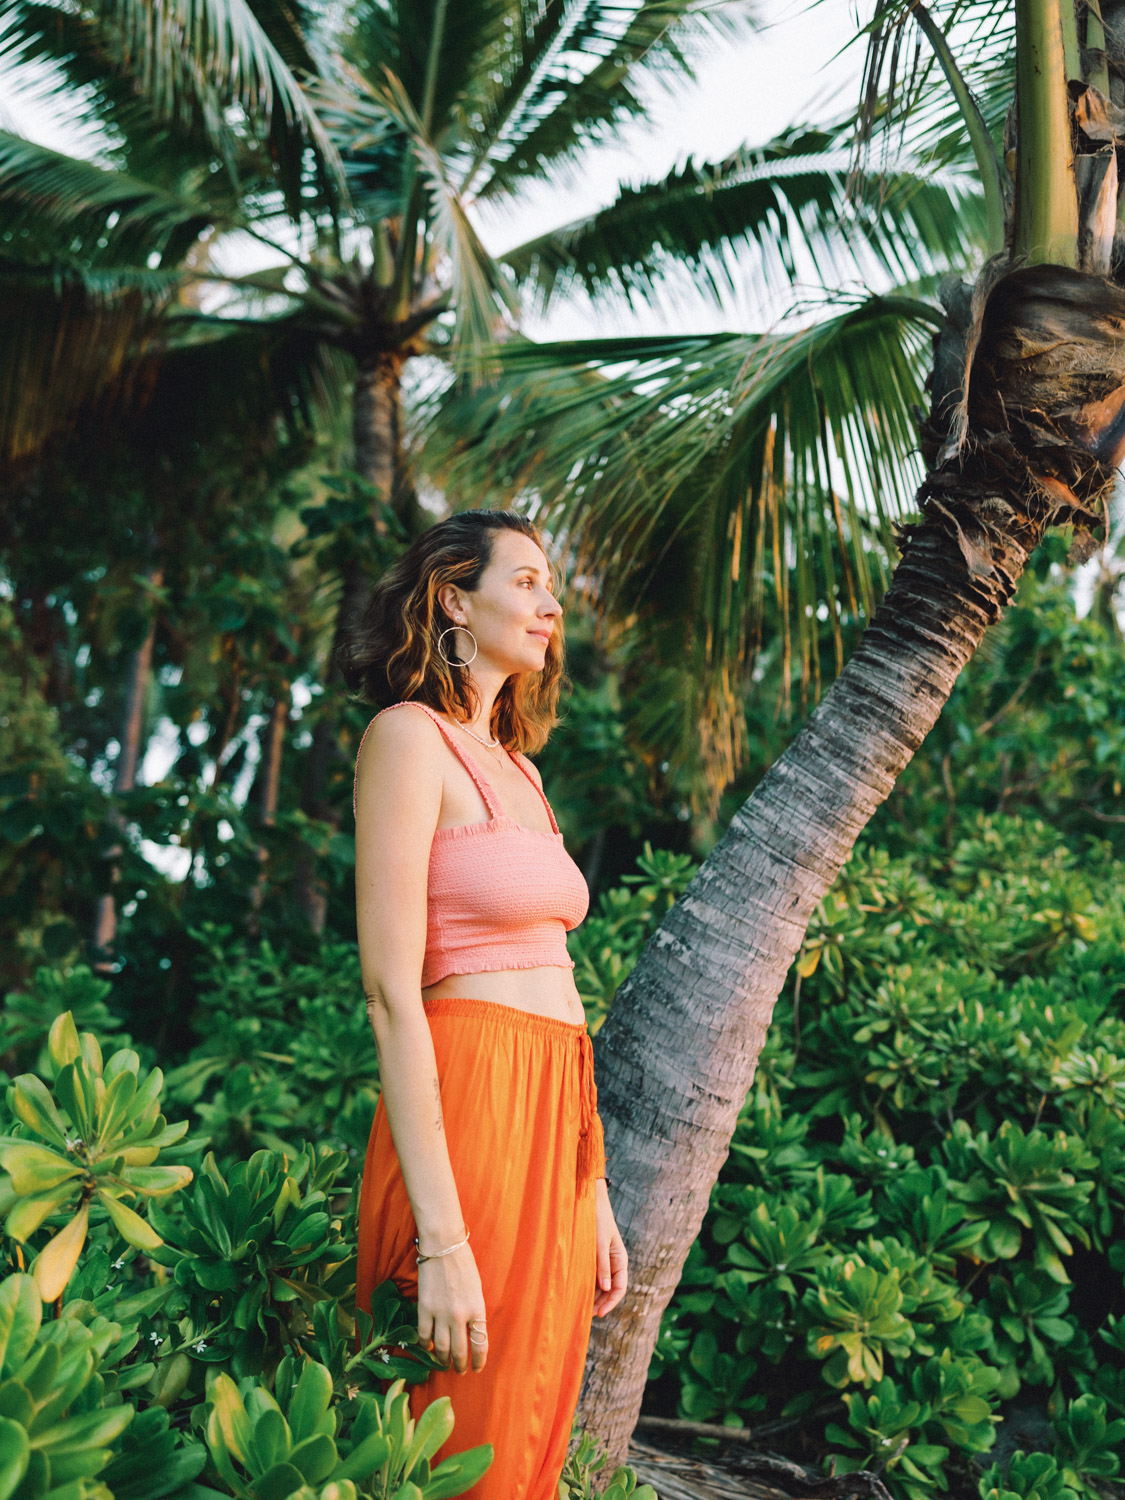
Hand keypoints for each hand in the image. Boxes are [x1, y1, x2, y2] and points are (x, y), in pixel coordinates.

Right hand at [416, 1242, 487, 1373]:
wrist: (443, 1246)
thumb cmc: (464, 1264)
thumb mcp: (477, 1289)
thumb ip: (474, 1312)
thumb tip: (471, 1334)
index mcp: (477, 1308)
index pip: (480, 1344)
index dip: (479, 1360)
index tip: (477, 1368)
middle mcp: (460, 1315)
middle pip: (460, 1351)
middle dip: (460, 1365)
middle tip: (460, 1370)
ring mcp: (440, 1312)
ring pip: (441, 1348)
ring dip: (443, 1360)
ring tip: (444, 1364)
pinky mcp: (424, 1308)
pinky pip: (424, 1335)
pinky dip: (426, 1346)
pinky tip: (428, 1348)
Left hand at [593, 1178, 626, 1317]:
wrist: (588, 1200)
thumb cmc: (596, 1219)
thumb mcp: (600, 1242)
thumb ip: (602, 1265)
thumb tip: (605, 1289)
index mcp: (620, 1259)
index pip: (620, 1287)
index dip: (611, 1302)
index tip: (599, 1313)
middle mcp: (613, 1262)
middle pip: (610, 1289)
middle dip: (601, 1303)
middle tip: (586, 1315)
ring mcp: (603, 1260)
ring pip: (600, 1284)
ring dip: (593, 1296)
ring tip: (580, 1307)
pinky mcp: (592, 1257)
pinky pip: (591, 1275)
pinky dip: (587, 1285)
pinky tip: (576, 1291)